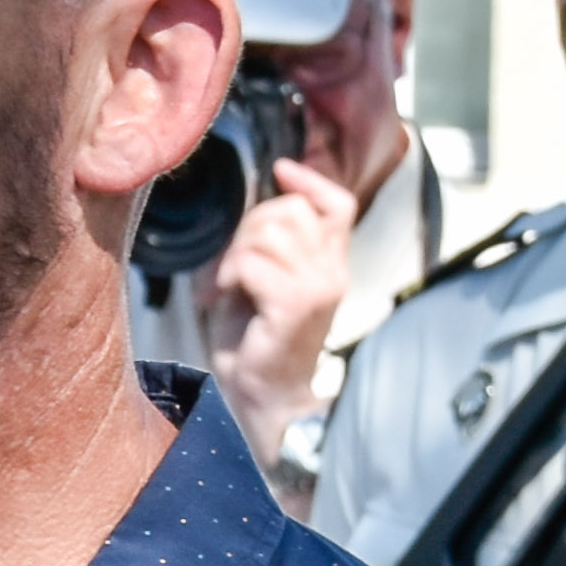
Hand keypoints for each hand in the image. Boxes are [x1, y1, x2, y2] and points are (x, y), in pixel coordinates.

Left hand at [200, 158, 358, 469]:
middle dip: (250, 226)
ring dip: (236, 253)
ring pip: (270, 231)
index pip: (339, 205)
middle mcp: (333, 271)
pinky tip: (227, 297)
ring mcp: (318, 287)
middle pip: (291, 211)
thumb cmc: (257, 339)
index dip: (311, 181)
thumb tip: (263, 204)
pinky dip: (231, 275)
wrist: (263, 395)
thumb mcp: (267, 281)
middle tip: (233, 264)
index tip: (281, 171)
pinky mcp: (295, 305)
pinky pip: (254, 263)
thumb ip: (273, 245)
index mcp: (330, 263)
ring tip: (230, 283)